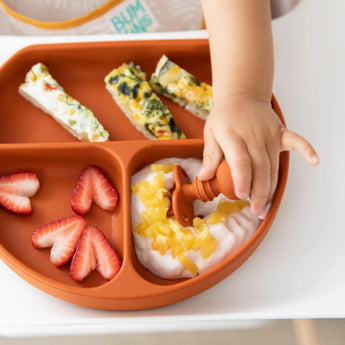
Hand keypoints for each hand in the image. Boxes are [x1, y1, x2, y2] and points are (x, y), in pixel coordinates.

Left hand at [198, 95, 318, 216]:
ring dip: (272, 187)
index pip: (240, 162)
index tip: (241, 195)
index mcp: (233, 136)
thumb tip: (204, 177)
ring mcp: (269, 134)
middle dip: (259, 192)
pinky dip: (306, 149)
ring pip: (274, 165)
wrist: (241, 96)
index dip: (242, 180)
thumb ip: (209, 155)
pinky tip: (314, 161)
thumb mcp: (210, 133)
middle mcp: (254, 136)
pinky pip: (296, 141)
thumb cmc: (224, 117)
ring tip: (266, 205)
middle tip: (256, 210)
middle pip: (260, 168)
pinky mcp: (280, 132)